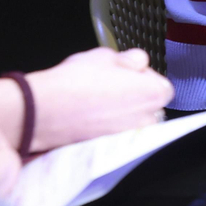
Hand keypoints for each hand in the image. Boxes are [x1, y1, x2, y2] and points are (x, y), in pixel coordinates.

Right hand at [25, 47, 172, 150]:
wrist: (45, 110)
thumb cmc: (77, 80)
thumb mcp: (106, 55)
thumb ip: (130, 58)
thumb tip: (138, 62)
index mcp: (154, 94)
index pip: (160, 85)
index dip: (140, 76)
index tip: (123, 72)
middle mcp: (147, 120)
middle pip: (147, 105)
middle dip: (132, 95)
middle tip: (108, 85)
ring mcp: (129, 137)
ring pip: (131, 121)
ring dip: (120, 112)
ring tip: (96, 100)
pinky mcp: (110, 150)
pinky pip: (116, 135)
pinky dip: (107, 126)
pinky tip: (89, 115)